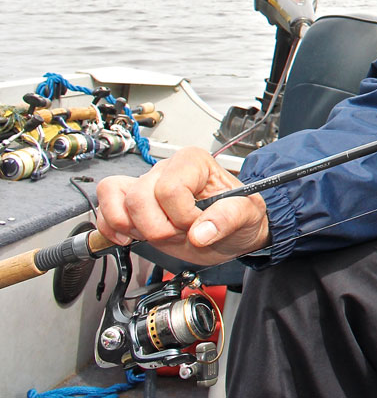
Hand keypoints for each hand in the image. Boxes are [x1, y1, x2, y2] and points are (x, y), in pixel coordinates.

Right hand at [95, 146, 270, 266]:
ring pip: (117, 201)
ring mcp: (146, 186)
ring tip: (162, 233)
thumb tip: (201, 232)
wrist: (232, 232)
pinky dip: (112, 228)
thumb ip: (228, 219)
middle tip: (181, 233)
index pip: (169, 188)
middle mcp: (166, 169)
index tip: (198, 224)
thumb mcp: (247, 215)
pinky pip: (104, 210)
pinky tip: (132, 238)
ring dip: (137, 228)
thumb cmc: (239, 215)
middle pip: (139, 197)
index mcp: (193, 162)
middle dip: (160, 227)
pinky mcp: (132, 205)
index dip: (182, 216)